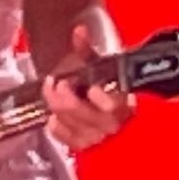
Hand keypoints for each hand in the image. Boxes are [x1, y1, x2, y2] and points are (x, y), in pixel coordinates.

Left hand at [42, 23, 134, 152]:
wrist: (119, 125)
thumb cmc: (112, 93)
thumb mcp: (102, 68)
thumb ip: (88, 50)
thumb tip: (79, 31)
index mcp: (124, 104)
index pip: (111, 105)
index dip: (96, 94)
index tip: (87, 84)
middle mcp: (111, 124)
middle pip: (79, 110)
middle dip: (62, 94)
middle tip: (57, 83)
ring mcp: (96, 138)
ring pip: (67, 121)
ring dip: (56, 105)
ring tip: (54, 93)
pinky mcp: (83, 147)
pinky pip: (62, 135)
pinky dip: (55, 124)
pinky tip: (56, 115)